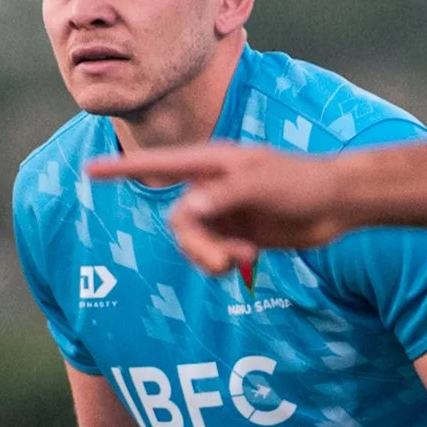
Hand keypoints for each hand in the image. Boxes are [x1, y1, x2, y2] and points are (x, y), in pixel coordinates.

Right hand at [88, 141, 348, 276]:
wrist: (337, 203)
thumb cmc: (300, 183)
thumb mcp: (258, 186)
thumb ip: (220, 198)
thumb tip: (185, 211)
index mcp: (212, 163)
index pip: (158, 165)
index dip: (122, 168)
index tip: (90, 169)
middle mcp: (213, 187)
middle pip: (180, 222)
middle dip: (196, 246)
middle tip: (225, 262)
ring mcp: (225, 211)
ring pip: (194, 243)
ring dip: (212, 258)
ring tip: (243, 261)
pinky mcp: (239, 234)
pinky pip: (215, 254)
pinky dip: (227, 262)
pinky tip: (251, 260)